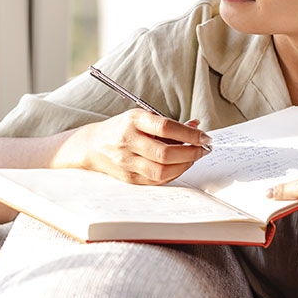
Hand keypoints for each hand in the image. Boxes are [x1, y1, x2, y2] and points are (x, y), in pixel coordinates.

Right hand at [71, 111, 211, 184]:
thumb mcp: (143, 117)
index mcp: (133, 121)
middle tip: (203, 149)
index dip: (190, 134)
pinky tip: (180, 166)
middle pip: (166, 153)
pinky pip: (157, 180)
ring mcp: (127, 162)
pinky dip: (173, 174)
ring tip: (193, 157)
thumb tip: (196, 128)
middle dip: (191, 153)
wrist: (93, 145)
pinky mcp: (129, 178)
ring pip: (162, 171)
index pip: (166, 128)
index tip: (205, 136)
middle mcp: (128, 141)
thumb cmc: (122, 128)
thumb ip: (169, 124)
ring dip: (184, 165)